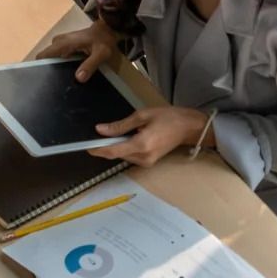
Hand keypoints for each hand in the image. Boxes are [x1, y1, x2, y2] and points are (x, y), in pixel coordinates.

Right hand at [37, 19, 121, 80]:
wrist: (108, 29)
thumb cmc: (103, 40)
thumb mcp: (100, 54)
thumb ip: (90, 65)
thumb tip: (78, 79)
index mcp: (63, 43)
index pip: (42, 55)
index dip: (39, 67)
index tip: (44, 80)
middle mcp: (59, 42)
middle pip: (46, 58)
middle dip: (49, 69)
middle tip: (57, 83)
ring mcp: (61, 42)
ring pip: (52, 57)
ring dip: (55, 66)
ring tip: (63, 80)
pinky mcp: (65, 45)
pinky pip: (58, 55)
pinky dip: (61, 63)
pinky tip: (69, 72)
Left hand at [87, 106, 210, 165]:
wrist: (190, 127)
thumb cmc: (169, 118)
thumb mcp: (142, 115)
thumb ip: (120, 125)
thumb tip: (101, 130)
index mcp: (142, 145)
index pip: (113, 151)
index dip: (98, 150)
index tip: (87, 146)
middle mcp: (144, 157)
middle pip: (116, 154)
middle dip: (106, 145)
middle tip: (99, 134)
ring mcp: (147, 161)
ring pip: (123, 155)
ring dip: (116, 146)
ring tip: (115, 133)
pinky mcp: (149, 162)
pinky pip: (130, 156)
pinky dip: (125, 147)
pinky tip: (127, 137)